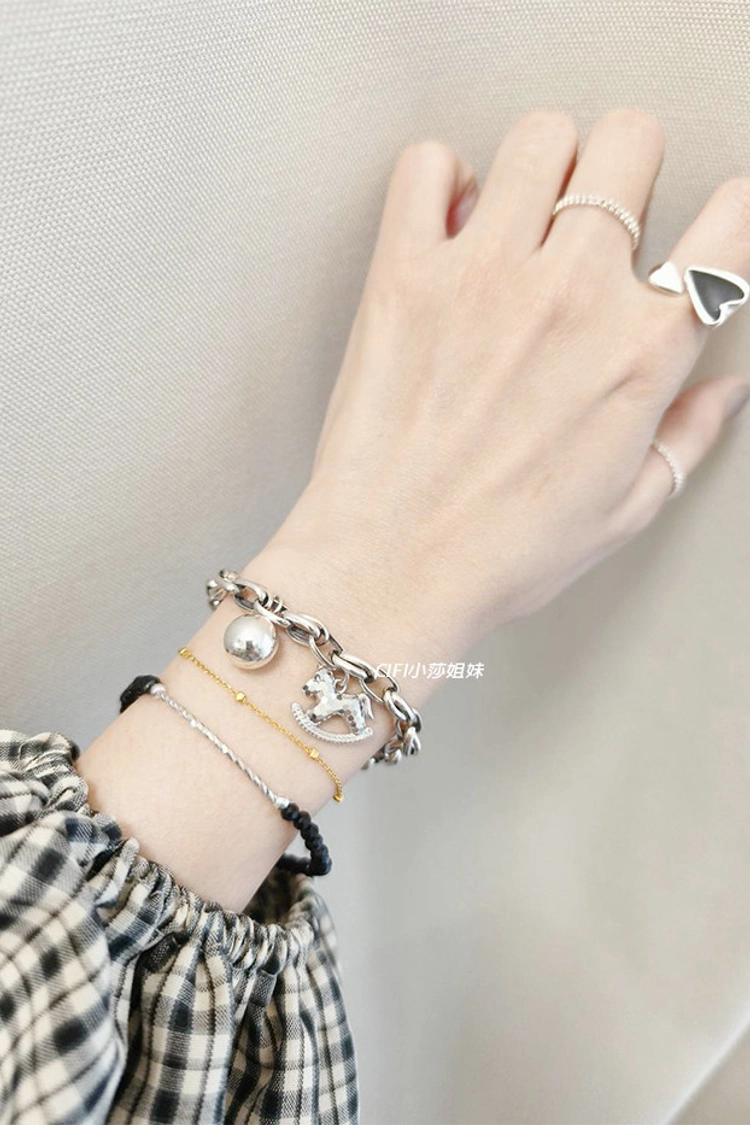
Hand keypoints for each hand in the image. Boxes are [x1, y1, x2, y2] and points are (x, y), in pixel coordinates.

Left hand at [261, 109, 749, 674]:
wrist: (391, 567)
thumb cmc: (501, 553)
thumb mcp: (624, 509)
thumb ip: (686, 436)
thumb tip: (724, 391)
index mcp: (639, 352)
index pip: (723, 229)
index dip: (724, 216)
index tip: (705, 225)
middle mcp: (571, 296)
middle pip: (629, 142)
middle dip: (626, 166)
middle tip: (602, 212)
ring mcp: (484, 277)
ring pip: (539, 137)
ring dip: (542, 164)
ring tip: (525, 212)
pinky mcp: (405, 276)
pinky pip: (425, 166)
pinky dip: (439, 178)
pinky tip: (449, 222)